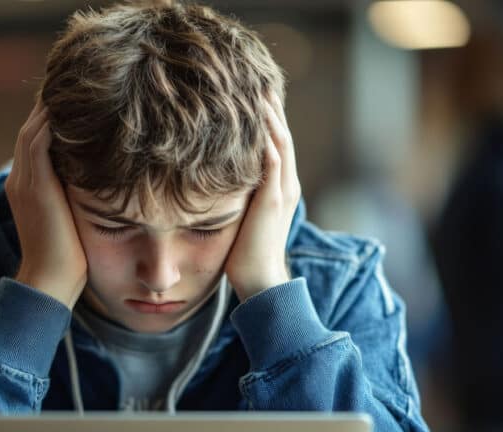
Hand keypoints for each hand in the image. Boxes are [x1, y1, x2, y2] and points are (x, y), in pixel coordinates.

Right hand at [7, 101, 86, 308]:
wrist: (50, 283)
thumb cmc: (68, 261)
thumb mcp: (71, 221)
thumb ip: (76, 198)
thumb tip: (100, 185)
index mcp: (27, 189)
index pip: (35, 144)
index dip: (51, 122)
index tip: (76, 107)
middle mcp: (21, 181)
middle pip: (31, 130)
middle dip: (49, 108)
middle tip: (75, 87)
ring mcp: (25, 182)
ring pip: (32, 130)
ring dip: (49, 108)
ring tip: (73, 88)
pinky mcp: (35, 186)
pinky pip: (37, 142)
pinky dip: (50, 122)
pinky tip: (70, 108)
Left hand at [225, 93, 300, 301]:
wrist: (259, 281)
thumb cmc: (245, 254)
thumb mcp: (242, 216)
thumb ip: (237, 195)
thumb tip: (216, 180)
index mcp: (280, 188)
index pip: (276, 144)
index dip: (267, 120)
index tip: (252, 96)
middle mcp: (286, 185)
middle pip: (282, 135)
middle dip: (271, 109)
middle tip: (258, 80)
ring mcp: (282, 191)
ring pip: (281, 142)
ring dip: (270, 115)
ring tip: (259, 89)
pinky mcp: (272, 200)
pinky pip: (273, 161)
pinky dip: (267, 138)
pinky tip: (256, 119)